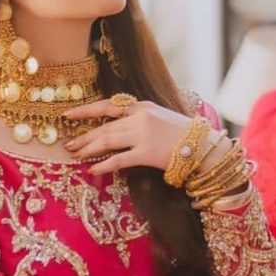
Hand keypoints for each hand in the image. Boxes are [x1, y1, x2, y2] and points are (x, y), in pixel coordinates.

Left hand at [62, 99, 223, 176]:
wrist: (207, 147)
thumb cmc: (185, 134)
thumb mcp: (160, 117)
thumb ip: (140, 118)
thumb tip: (118, 127)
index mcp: (142, 106)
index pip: (107, 105)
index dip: (86, 110)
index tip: (68, 115)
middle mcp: (140, 117)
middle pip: (104, 127)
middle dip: (84, 136)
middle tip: (68, 144)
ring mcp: (143, 134)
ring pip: (107, 141)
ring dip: (88, 149)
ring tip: (75, 155)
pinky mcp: (147, 153)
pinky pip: (119, 159)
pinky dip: (103, 165)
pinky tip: (92, 169)